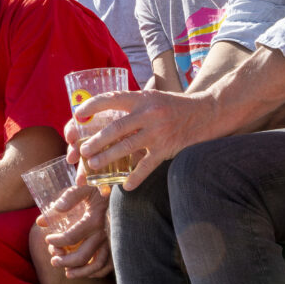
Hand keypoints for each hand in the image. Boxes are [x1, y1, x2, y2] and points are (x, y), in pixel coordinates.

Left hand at [38, 185, 112, 278]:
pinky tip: (86, 272)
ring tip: (67, 273)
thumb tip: (41, 221)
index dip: (56, 241)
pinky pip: (110, 264)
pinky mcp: (117, 244)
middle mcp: (104, 233)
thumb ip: (62, 202)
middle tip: (53, 261)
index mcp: (93, 219)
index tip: (48, 239)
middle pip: (83, 256)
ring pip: (98, 264)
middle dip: (65, 261)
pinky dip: (97, 271)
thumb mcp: (80, 188)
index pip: (71, 237)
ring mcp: (112, 240)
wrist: (117, 187)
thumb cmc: (96, 186)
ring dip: (81, 272)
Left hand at [69, 90, 217, 189]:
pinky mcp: (167, 148)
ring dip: (108, 157)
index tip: (77, 114)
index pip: (112, 99)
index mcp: (142, 98)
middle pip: (116, 128)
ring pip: (127, 146)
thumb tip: (102, 111)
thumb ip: (132, 104)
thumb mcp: (152, 97)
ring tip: (93, 165)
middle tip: (82, 150)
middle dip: (96, 140)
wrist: (207, 112)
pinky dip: (135, 177)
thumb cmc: (173, 105)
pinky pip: (147, 166)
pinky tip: (125, 186)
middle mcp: (149, 114)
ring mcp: (158, 132)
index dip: (92, 106)